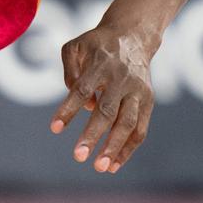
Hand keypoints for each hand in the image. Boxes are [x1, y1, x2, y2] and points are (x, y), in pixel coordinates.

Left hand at [48, 20, 157, 172]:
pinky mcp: (148, 100)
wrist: (134, 35)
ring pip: (127, 122)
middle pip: (106, 110)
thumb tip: (81, 104)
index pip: (82, 89)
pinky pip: (140, 129)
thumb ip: (70, 71)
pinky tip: (114, 165)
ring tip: (100, 167)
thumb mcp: (75, 46)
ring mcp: (137, 90)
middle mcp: (121, 78)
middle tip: (78, 157)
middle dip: (93, 135)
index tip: (55, 128)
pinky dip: (128, 149)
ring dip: (114, 146)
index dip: (68, 109)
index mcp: (100, 63)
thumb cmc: (97, 45)